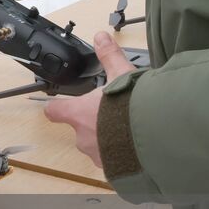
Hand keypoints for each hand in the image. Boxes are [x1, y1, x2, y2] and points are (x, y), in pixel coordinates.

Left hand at [44, 32, 133, 168]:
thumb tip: (101, 37)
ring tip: (129, 128)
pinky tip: (138, 145)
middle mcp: (83, 137)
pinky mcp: (114, 171)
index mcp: (78, 113)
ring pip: (97, 146)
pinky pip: (114, 162)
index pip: (54, 110)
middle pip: (81, 128)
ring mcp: (97, 156)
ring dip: (109, 139)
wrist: (153, 140)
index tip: (59, 105)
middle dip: (95, 122)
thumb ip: (109, 56)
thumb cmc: (132, 108)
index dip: (57, 106)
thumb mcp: (122, 74)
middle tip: (114, 113)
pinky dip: (122, 154)